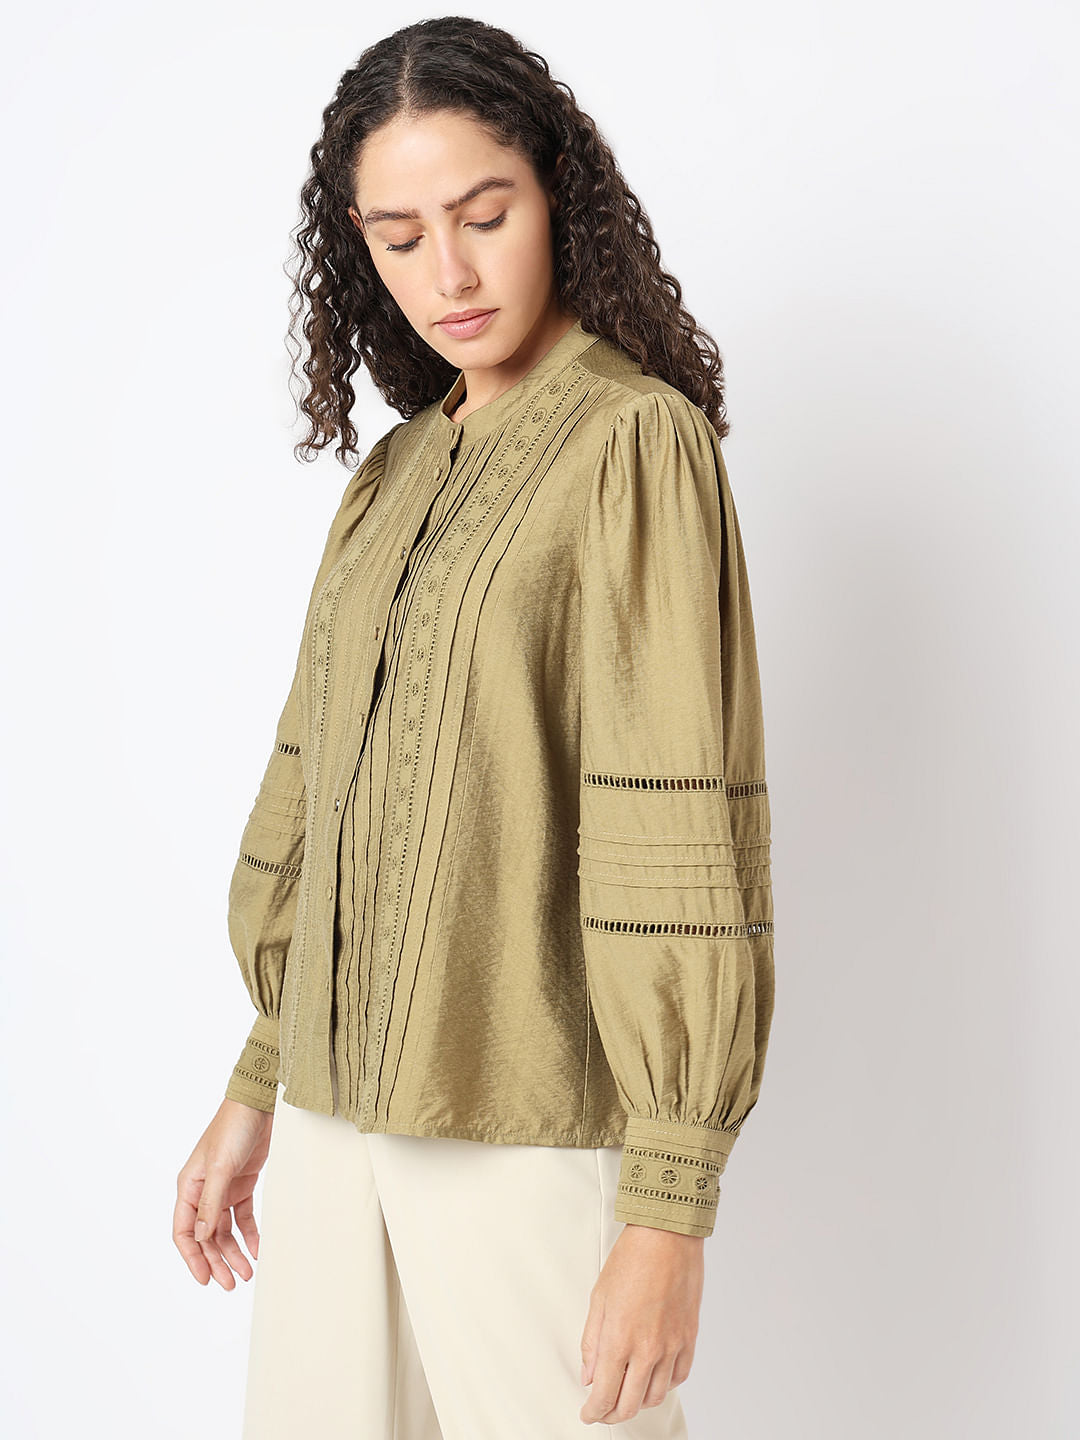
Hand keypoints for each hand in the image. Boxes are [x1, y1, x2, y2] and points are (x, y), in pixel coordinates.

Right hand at [174, 1098, 273, 1289]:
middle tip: (230, 1283)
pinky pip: (243, 1217)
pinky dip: (250, 1234)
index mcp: (189, 1187)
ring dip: (234, 1252)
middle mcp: (203, 1191)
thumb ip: (211, 1204)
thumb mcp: (220, 1168)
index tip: (206, 1279)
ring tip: (246, 1273)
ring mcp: (223, 1189)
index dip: (193, 1257)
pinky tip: (258, 1249)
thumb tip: (200, 1238)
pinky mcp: (243, 1184)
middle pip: (205, 1236)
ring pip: (224, 1231)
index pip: (183, 1232)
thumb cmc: (233, 1129)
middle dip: (216, 1261)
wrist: (260, 1104)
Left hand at [579, 1223, 703, 1424]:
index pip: (605, 1396)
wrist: (667, 1236)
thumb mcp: (599, 1299)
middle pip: (630, 1405)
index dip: (594, 1412)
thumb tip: (589, 1376)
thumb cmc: (631, 1259)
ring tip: (627, 1394)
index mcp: (619, 1340)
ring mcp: (672, 1346)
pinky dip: (664, 1384)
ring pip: (656, 1396)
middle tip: (603, 1410)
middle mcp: (648, 1350)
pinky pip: (679, 1376)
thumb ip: (592, 1342)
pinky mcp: (689, 1338)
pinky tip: (654, 1377)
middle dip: (613, 1414)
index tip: (588, 1414)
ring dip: (638, 1402)